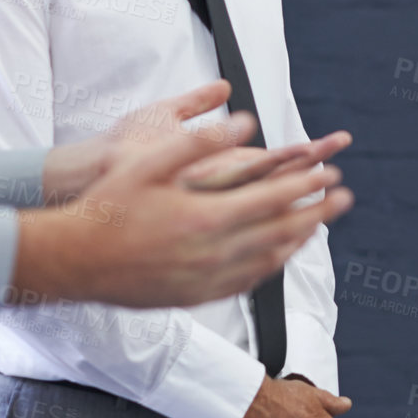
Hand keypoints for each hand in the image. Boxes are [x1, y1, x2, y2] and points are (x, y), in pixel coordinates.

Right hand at [12, 82, 354, 307]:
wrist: (73, 260)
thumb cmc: (108, 205)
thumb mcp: (151, 160)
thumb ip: (200, 139)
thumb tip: (246, 121)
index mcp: (206, 216)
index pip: (273, 198)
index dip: (306, 185)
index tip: (332, 173)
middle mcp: (212, 253)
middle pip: (281, 231)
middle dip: (316, 212)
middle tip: (344, 198)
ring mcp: (204, 279)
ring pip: (268, 261)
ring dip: (298, 240)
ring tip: (318, 225)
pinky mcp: (194, 297)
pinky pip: (245, 284)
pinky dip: (269, 267)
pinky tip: (276, 258)